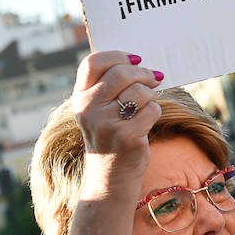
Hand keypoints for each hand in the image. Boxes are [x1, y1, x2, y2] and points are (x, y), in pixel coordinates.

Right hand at [71, 51, 163, 187]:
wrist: (109, 178)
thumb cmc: (110, 137)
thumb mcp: (99, 110)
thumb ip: (109, 86)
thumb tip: (139, 61)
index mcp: (79, 97)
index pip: (93, 63)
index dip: (117, 56)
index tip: (135, 60)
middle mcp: (88, 109)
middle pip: (121, 73)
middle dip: (143, 73)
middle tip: (154, 78)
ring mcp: (106, 123)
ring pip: (140, 91)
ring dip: (151, 96)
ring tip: (145, 107)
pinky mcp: (126, 136)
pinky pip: (152, 109)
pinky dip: (155, 112)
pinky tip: (146, 123)